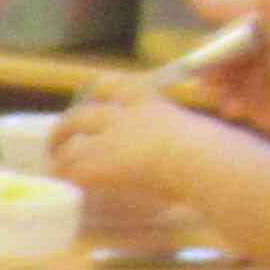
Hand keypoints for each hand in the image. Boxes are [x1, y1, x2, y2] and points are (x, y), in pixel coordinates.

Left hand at [48, 82, 243, 236]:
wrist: (203, 161)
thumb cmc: (214, 154)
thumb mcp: (194, 134)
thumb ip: (178, 137)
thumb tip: (184, 155)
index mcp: (150, 103)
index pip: (115, 85)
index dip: (98, 93)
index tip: (92, 99)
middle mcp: (124, 115)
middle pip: (82, 114)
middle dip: (65, 127)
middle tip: (59, 141)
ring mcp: (109, 137)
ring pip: (71, 144)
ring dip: (60, 154)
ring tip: (55, 166)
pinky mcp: (100, 163)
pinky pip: (73, 169)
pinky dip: (65, 177)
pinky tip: (62, 184)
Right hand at [166, 0, 269, 156]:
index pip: (239, 31)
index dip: (221, 40)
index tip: (206, 47)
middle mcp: (263, 54)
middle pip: (227, 55)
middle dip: (214, 64)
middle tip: (204, 74)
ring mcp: (258, 80)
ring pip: (226, 78)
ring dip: (216, 84)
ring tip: (215, 93)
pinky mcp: (256, 105)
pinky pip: (232, 100)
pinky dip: (229, 103)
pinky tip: (233, 109)